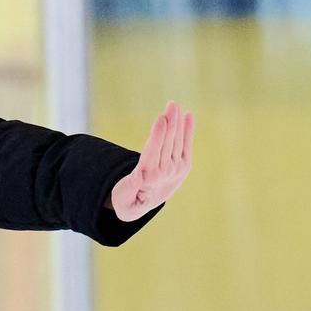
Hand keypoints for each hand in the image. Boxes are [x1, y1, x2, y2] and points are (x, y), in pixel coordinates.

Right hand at [111, 102, 193, 221]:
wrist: (144, 206)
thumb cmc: (128, 199)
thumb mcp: (122, 199)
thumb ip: (129, 188)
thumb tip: (137, 175)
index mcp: (149, 179)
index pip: (154, 153)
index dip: (158, 135)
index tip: (161, 118)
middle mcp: (166, 173)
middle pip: (168, 144)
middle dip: (170, 123)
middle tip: (171, 105)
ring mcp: (177, 169)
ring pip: (177, 142)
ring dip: (177, 122)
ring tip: (174, 105)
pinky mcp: (183, 165)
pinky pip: (186, 145)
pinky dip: (188, 131)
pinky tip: (188, 115)